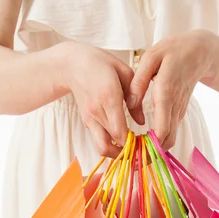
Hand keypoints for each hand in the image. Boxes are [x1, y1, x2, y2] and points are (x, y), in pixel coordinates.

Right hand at [62, 42, 144, 157]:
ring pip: (102, 148)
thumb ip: (136, 98)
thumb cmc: (102, 64)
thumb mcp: (125, 73)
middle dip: (127, 153)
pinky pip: (99, 141)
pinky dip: (112, 146)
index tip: (145, 144)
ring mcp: (90, 119)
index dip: (132, 143)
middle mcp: (96, 112)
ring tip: (132, 150)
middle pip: (110, 145)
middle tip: (141, 151)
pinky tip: (124, 142)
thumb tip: (142, 122)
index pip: (119, 131)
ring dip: (118, 153)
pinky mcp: (87, 123)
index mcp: (108, 97)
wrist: (73, 65)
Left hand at [127, 30, 216, 148]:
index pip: (162, 128)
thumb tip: (130, 104)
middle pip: (167, 140)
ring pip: (170, 139)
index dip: (152, 144)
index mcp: (166, 92)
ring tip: (136, 153)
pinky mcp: (179, 112)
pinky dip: (159, 141)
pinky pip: (171, 132)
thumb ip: (139, 80)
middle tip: (133, 158)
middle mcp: (174, 106)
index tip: (137, 151)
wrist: (200, 53)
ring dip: (155, 150)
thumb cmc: (173, 51)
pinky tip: (145, 142)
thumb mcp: (152, 57)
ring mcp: (179, 111)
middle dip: (152, 153)